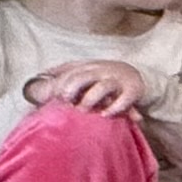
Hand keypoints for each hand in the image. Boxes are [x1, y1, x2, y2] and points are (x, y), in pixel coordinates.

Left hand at [27, 60, 146, 117]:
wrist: (136, 73)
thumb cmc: (104, 76)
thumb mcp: (86, 69)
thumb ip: (67, 70)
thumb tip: (45, 72)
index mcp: (89, 67)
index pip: (72, 72)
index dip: (61, 83)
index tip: (54, 95)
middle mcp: (103, 71)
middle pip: (83, 77)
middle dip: (72, 88)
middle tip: (65, 101)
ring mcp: (118, 81)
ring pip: (102, 87)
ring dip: (91, 99)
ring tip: (83, 110)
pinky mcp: (132, 91)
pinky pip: (124, 100)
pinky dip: (114, 108)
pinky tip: (104, 114)